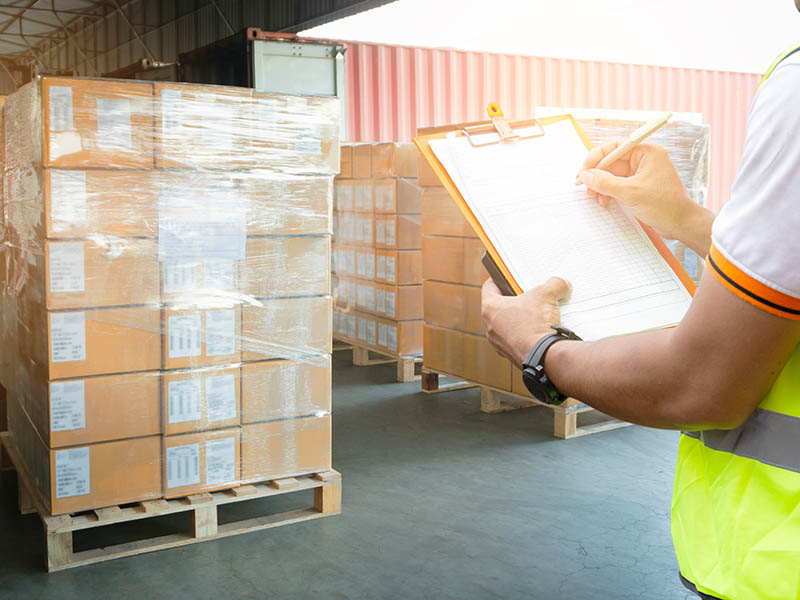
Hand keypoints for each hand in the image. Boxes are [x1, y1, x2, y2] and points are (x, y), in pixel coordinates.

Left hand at [481, 277, 571, 366]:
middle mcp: (490, 327)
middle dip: (516, 300)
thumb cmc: (536, 323)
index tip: (508, 277)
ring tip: (539, 314)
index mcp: (490, 308)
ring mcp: (500, 343)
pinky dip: (527, 335)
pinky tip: (542, 331)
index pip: (489, 287)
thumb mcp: (546, 294)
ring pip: (508, 326)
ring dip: (521, 320)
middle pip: (500, 307)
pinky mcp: (512, 355)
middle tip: (530, 295)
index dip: (499, 279)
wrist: (544, 356)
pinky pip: (518, 340)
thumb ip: (554, 284)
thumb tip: (563, 284)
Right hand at [577, 141, 712, 254]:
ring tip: (597, 197)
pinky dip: (609, 192)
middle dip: (597, 175)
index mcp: (646, 152)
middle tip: (585, 186)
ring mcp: (641, 174)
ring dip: (602, 186)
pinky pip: (618, 185)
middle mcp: (643, 159)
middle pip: (611, 162)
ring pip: (613, 175)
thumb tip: (586, 175)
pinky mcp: (639, 187)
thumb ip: (605, 182)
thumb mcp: (630, 192)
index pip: (614, 147)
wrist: (680, 223)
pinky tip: (605, 201)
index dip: (596, 157)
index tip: (584, 170)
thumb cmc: (664, 204)